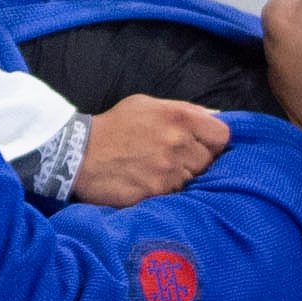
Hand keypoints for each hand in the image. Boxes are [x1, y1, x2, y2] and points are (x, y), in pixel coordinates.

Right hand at [68, 95, 229, 207]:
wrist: (79, 154)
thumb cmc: (115, 126)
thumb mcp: (146, 105)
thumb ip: (184, 109)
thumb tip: (218, 116)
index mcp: (179, 116)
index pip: (222, 135)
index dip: (212, 141)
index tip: (200, 143)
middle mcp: (178, 143)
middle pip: (210, 161)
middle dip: (195, 161)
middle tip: (173, 159)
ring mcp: (169, 171)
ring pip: (194, 181)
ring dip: (180, 178)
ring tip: (158, 171)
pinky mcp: (157, 193)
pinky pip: (175, 196)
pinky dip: (166, 191)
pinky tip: (149, 183)